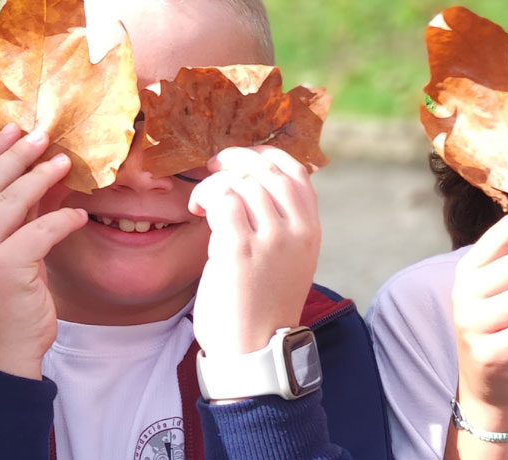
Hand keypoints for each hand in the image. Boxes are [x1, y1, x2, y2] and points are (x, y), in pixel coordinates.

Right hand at [0, 125, 86, 379]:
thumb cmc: (1, 307)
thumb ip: (10, 222)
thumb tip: (36, 180)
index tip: (12, 130)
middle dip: (17, 155)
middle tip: (42, 135)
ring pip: (11, 201)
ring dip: (40, 177)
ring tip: (63, 161)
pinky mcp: (4, 269)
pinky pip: (39, 231)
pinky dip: (61, 219)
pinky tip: (78, 213)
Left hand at [187, 146, 319, 358]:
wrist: (254, 351)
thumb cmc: (261, 307)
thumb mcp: (286, 260)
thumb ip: (279, 225)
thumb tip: (251, 186)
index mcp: (310, 231)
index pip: (296, 171)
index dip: (265, 156)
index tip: (240, 160)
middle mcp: (296, 231)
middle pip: (266, 170)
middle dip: (233, 162)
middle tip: (211, 170)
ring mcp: (270, 239)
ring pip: (241, 181)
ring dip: (214, 184)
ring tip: (202, 203)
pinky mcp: (239, 249)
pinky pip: (222, 199)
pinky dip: (206, 196)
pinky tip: (197, 211)